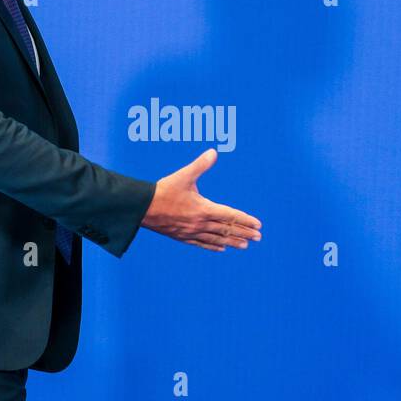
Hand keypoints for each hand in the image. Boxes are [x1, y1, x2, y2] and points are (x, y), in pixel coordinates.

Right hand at [141, 148, 261, 251]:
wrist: (142, 208)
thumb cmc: (163, 190)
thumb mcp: (184, 176)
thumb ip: (200, 165)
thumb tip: (213, 152)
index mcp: (203, 208)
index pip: (230, 215)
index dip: (245, 220)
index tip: (258, 225)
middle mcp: (200, 223)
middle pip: (227, 229)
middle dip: (244, 233)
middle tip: (258, 237)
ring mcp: (191, 232)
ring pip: (217, 239)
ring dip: (232, 242)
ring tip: (245, 246)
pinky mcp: (182, 237)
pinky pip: (202, 244)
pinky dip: (213, 246)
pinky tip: (221, 248)